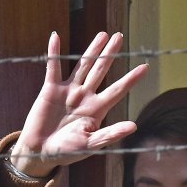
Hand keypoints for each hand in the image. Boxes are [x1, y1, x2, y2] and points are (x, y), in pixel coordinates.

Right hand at [11, 31, 148, 176]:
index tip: (145, 67)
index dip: (131, 79)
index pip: (118, 90)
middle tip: (120, 36)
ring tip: (103, 34)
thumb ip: (110, 134)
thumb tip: (134, 126)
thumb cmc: (67, 152)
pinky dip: (54, 52)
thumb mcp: (90, 145)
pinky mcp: (50, 90)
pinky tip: (56, 37)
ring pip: (83, 65)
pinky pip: (53, 67)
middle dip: (111, 54)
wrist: (40, 152)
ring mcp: (68, 91)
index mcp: (97, 109)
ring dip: (92, 49)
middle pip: (101, 70)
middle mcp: (85, 96)